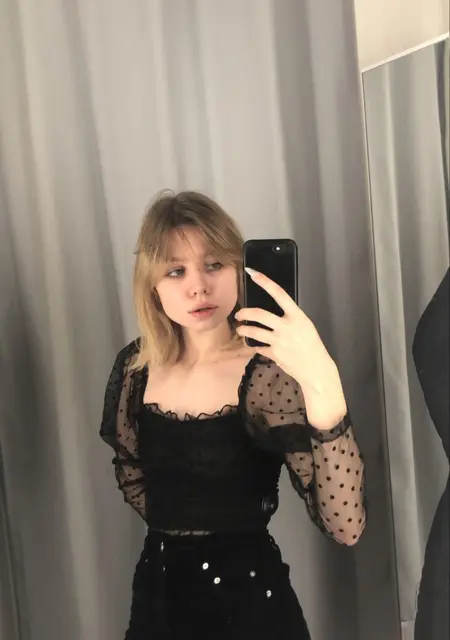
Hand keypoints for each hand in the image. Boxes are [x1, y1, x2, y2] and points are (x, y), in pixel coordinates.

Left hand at [235, 268, 346, 428]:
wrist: (316, 369)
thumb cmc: (313, 347)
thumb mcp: (306, 327)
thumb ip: (290, 319)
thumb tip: (274, 315)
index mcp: (298, 316)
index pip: (279, 294)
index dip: (265, 282)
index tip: (253, 273)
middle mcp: (287, 327)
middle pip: (260, 314)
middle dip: (245, 313)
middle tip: (238, 314)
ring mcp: (279, 341)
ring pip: (254, 331)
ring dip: (244, 329)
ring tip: (240, 329)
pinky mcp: (274, 354)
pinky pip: (259, 348)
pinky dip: (256, 346)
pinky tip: (255, 346)